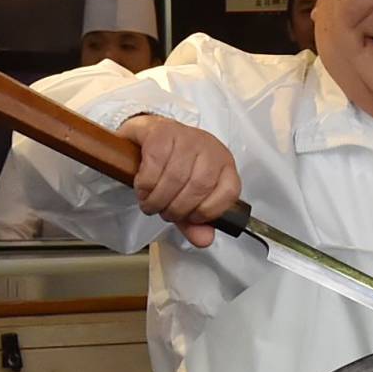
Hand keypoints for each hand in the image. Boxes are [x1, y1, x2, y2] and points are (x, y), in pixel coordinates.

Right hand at [121, 114, 240, 246]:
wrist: (148, 136)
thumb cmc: (170, 167)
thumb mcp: (186, 198)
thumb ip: (195, 222)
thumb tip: (204, 240)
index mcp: (223, 164)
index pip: (230, 191)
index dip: (209, 211)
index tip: (191, 218)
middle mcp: (208, 147)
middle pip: (199, 186)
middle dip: (177, 209)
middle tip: (164, 212)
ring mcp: (185, 136)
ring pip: (176, 176)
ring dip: (158, 199)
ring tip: (150, 204)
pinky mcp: (161, 131)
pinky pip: (155, 163)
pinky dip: (146, 184)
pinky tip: (142, 188)